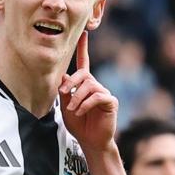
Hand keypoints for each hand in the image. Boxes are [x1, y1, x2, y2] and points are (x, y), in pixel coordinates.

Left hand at [59, 31, 118, 151]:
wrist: (89, 140)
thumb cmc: (78, 124)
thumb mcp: (65, 106)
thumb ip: (64, 91)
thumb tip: (64, 75)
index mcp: (84, 84)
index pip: (84, 63)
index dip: (83, 49)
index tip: (83, 34)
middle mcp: (95, 85)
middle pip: (83, 74)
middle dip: (71, 83)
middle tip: (63, 96)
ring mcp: (104, 93)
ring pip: (89, 85)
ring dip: (77, 97)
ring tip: (72, 109)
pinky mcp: (111, 102)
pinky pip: (97, 96)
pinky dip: (85, 104)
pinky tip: (80, 111)